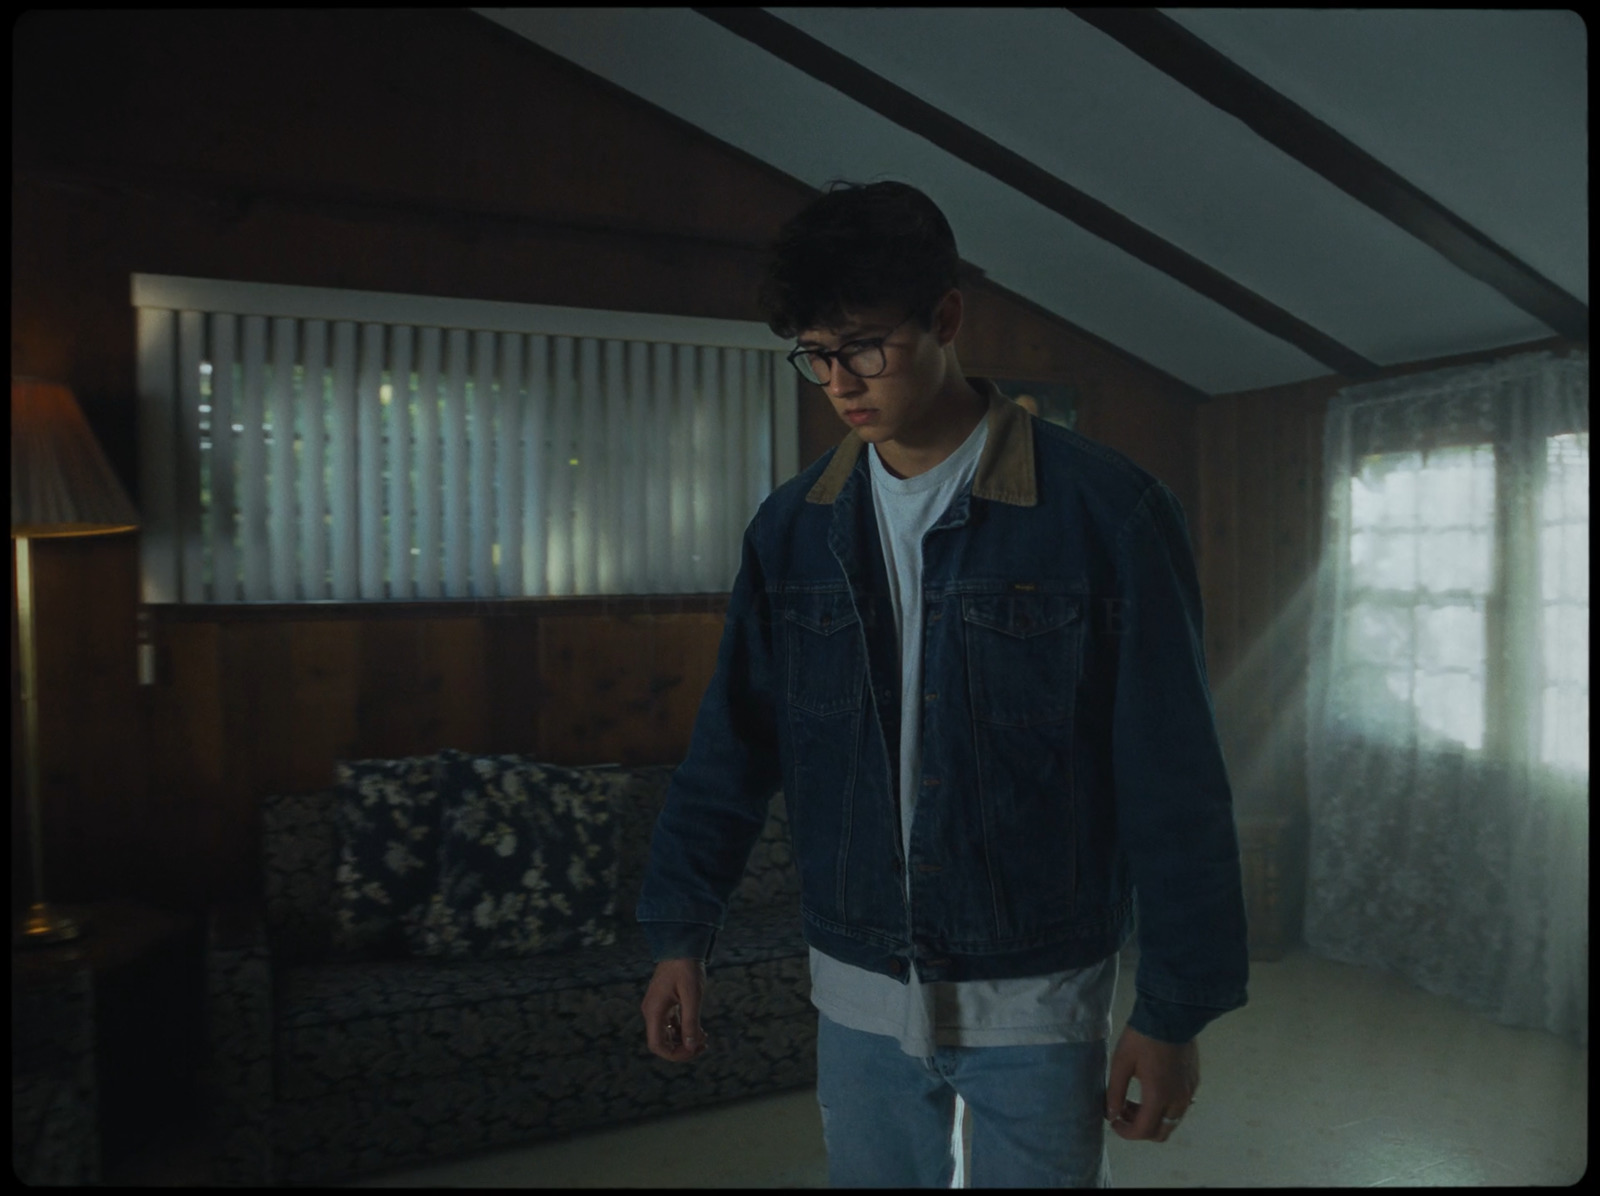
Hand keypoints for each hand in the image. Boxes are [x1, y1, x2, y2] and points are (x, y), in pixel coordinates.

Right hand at [641, 957, 710, 1062]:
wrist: (682, 945)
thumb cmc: (687, 968)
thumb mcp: (692, 996)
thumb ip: (691, 1022)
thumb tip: (692, 1047)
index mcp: (654, 1011)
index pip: (657, 1045)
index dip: (675, 1054)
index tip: (694, 1050)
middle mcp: (651, 1012)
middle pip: (663, 1043)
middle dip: (683, 1048)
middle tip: (704, 1045)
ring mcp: (657, 1008)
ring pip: (668, 1035)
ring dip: (685, 1040)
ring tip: (704, 1037)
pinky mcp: (664, 1004)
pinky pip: (671, 1025)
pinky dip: (684, 1030)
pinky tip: (700, 1029)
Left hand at [1105, 1023, 1198, 1143]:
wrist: (1170, 1013)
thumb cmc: (1142, 1037)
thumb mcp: (1121, 1063)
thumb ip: (1115, 1093)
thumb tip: (1111, 1115)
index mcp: (1159, 1097)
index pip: (1143, 1131)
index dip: (1126, 1132)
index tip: (1113, 1121)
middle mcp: (1179, 1100)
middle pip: (1161, 1132)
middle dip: (1140, 1128)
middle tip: (1123, 1111)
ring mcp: (1189, 1091)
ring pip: (1172, 1121)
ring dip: (1153, 1118)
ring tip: (1134, 1100)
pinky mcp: (1194, 1081)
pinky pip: (1180, 1106)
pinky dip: (1164, 1107)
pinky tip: (1151, 1089)